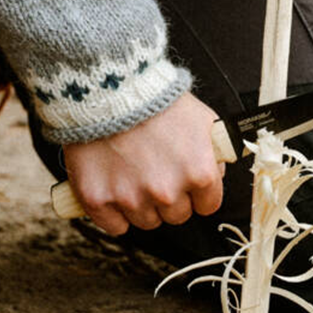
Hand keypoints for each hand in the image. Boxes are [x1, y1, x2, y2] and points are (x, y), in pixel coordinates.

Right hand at [61, 93, 224, 235]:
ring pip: (147, 222)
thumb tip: (215, 177)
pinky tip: (115, 189)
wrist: (109, 87)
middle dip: (171, 198)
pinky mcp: (98, 200)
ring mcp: (131, 198)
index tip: (185, 181)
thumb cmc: (156, 100)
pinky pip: (115, 226)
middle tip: (156, 171)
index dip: (197, 193)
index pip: (208, 206)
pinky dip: (114, 213)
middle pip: (177, 216)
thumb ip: (214, 153)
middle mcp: (167, 191)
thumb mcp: (202, 119)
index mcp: (199, 173)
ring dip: (143, 205)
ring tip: (133, 173)